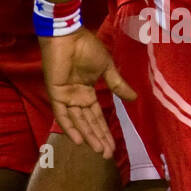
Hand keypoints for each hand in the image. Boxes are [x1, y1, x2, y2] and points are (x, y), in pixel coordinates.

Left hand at [39, 26, 136, 158]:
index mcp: (87, 92)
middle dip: (98, 139)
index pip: (97, 116)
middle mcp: (76, 97)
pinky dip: (69, 126)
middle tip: (108, 155)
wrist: (69, 35)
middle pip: (88, 123)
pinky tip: (78, 140)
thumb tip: (134, 98)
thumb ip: (117, 84)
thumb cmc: (86, 47)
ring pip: (78, 121)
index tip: (114, 146)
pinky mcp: (56, 93)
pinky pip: (62, 114)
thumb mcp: (107, 68)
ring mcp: (66, 96)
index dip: (104, 131)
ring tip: (99, 150)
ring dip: (88, 136)